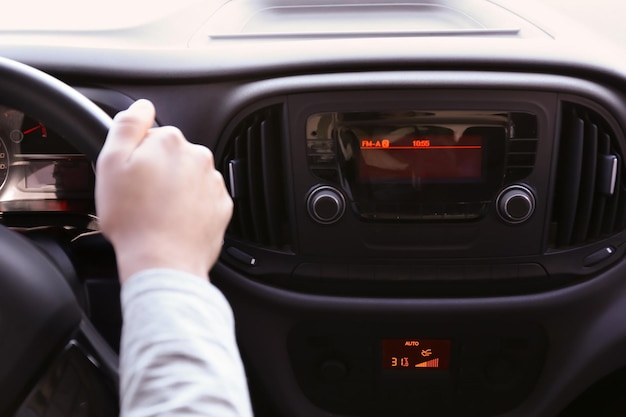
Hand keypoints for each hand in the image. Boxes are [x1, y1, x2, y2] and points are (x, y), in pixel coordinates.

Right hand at [95, 99, 232, 283]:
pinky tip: (174, 221)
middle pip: (172, 156)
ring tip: (156, 213)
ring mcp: (214, 183)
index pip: (152, 136)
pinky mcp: (222, 207)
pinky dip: (190, 207)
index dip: (136, 157)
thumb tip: (142, 105)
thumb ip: (128, 126)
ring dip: (175, 189)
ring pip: (189, 178)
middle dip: (157, 172)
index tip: (130, 176)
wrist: (163, 262)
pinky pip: (203, 200)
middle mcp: (199, 157)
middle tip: (140, 197)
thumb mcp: (111, 163)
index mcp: (172, 142)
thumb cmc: (133, 218)